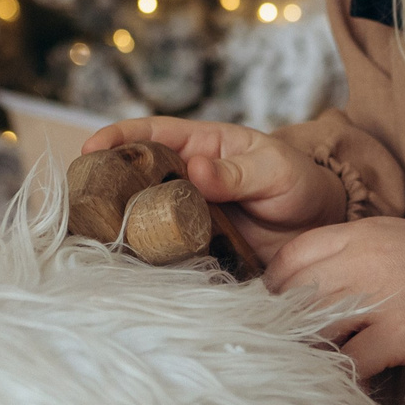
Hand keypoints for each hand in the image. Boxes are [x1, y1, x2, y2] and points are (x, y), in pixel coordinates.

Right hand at [81, 117, 345, 261]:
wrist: (323, 226)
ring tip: (93, 239)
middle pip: (136, 179)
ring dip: (122, 227)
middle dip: (106, 186)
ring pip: (145, 218)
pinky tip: (129, 270)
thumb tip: (196, 169)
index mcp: (201, 147)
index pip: (152, 134)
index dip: (118, 138)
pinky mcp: (197, 250)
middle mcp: (186, 181)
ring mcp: (189, 216)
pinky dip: (148, 259)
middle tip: (80, 200)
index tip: (90, 147)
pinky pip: (167, 253)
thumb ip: (237, 173)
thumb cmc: (299, 183)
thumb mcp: (273, 170)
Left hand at [263, 219, 404, 378]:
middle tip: (279, 354)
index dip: (273, 290)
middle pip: (293, 294)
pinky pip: (350, 364)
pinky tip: (344, 392)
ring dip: (305, 356)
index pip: (290, 256)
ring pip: (314, 328)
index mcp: (361, 232)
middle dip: (280, 328)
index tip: (271, 317)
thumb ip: (356, 258)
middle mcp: (363, 258)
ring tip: (304, 376)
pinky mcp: (400, 333)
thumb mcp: (400, 244)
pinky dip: (341, 382)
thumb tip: (314, 290)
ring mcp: (380, 295)